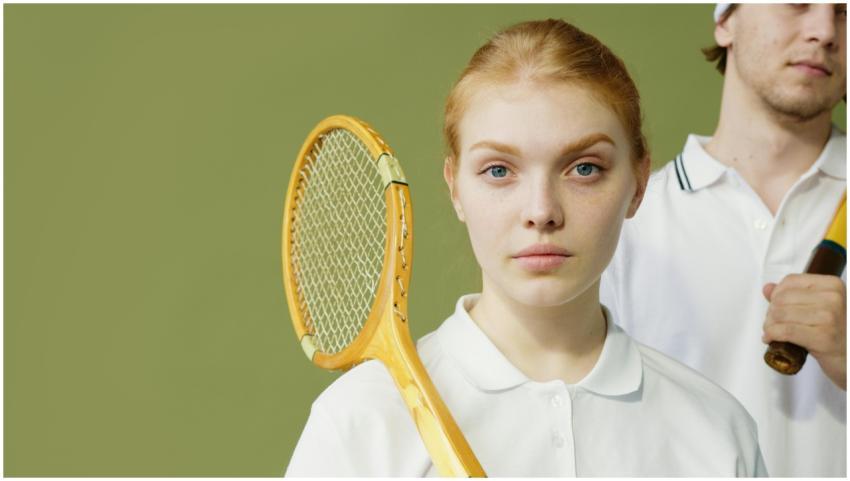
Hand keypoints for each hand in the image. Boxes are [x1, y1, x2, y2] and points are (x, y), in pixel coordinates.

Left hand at [763, 273, 845, 389]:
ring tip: (772, 332)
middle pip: (782, 298)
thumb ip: (793, 296)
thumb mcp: (819, 308)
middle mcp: (833, 298)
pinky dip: (772, 335)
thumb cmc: (836, 333)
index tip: (775, 307)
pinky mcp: (823, 338)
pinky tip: (770, 339)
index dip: (776, 295)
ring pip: (780, 314)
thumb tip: (767, 288)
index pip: (790, 281)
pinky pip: (785, 331)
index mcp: (833, 285)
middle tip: (772, 324)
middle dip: (771, 313)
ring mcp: (829, 317)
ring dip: (769, 325)